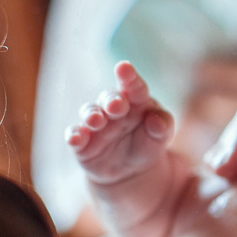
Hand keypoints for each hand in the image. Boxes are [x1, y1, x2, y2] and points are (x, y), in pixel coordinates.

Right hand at [66, 61, 173, 184]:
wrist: (133, 169)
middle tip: (116, 105)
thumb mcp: (162, 136)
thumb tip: (157, 121)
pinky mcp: (82, 143)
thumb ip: (163, 125)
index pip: (134, 86)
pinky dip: (73, 136)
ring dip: (91, 115)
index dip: (129, 77)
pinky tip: (75, 138)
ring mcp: (95, 124)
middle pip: (109, 98)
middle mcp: (112, 109)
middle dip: (111, 100)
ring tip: (97, 120)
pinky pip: (75, 137)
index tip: (124, 67)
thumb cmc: (149, 143)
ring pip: (89, 113)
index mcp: (136, 101)